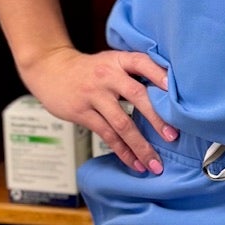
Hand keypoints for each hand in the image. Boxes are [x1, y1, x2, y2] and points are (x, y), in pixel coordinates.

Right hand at [17, 46, 177, 173]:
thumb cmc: (89, 69)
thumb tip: (169, 94)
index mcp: (118, 60)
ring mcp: (94, 95)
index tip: (175, 91)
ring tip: (155, 163)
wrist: (50, 69)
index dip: (159, 75)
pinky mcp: (82, 113)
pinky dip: (123, 151)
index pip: (142, 63)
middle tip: (173, 137)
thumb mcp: (111, 61)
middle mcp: (107, 76)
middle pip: (137, 96)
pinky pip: (107, 135)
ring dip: (140, 145)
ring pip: (122, 123)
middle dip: (157, 118)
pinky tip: (135, 163)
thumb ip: (134, 73)